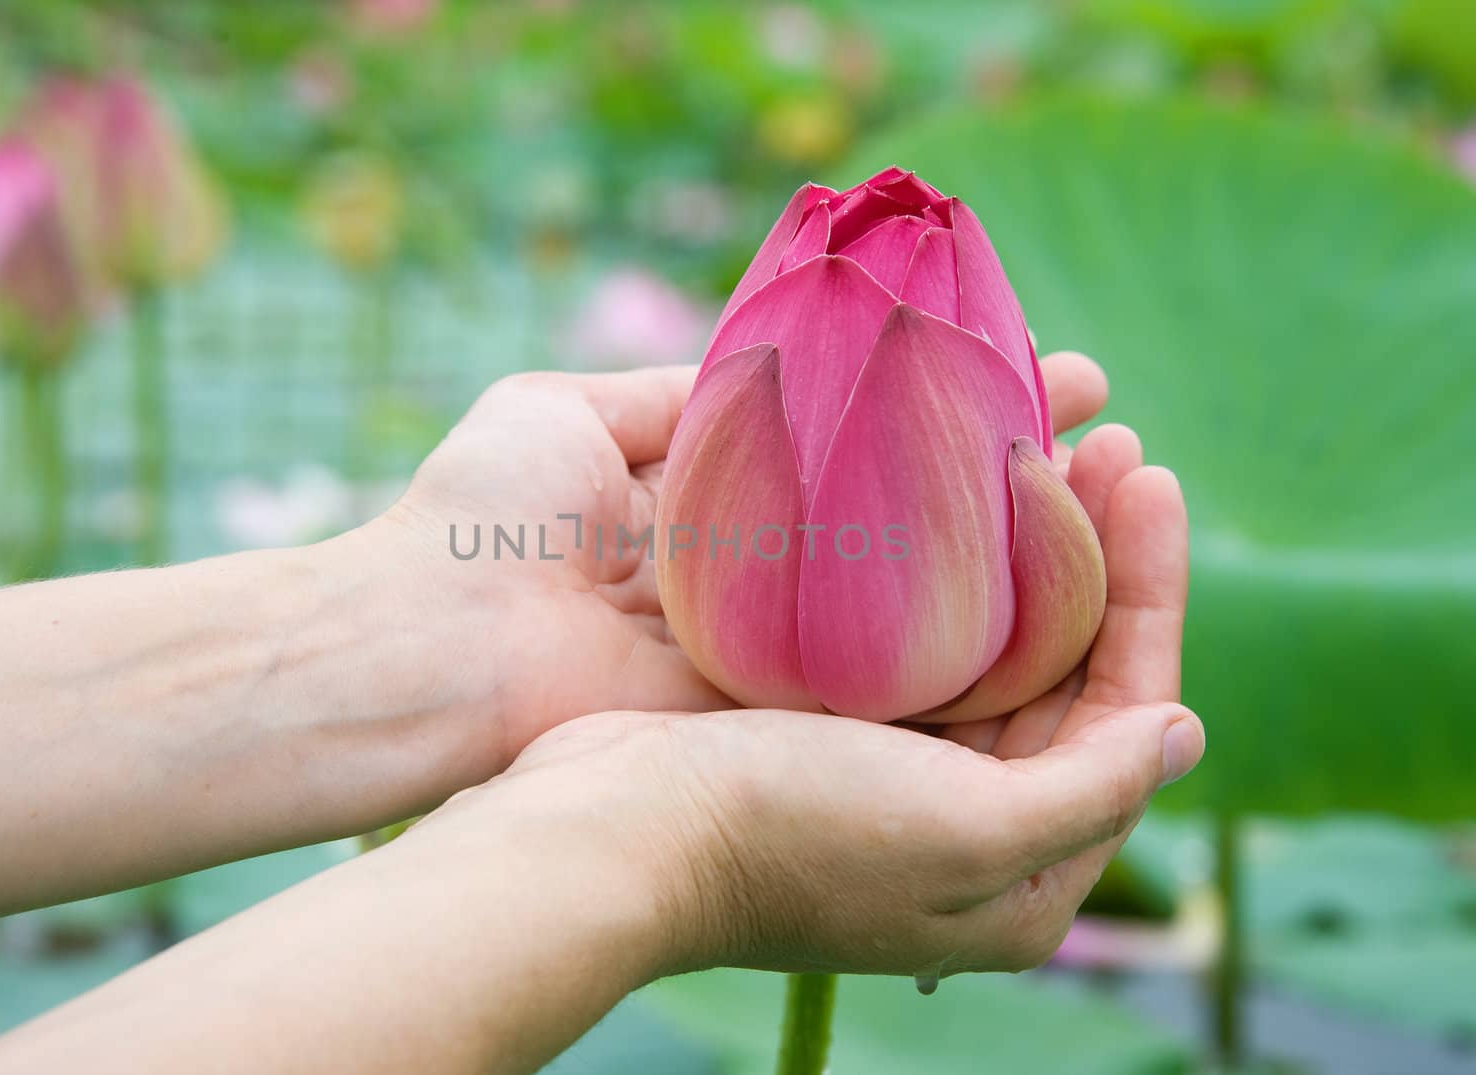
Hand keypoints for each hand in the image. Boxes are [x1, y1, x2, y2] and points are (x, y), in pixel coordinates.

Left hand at [358, 352, 1113, 767]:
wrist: (427, 647)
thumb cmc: (478, 522)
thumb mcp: (571, 411)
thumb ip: (683, 390)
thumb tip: (782, 344)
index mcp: (723, 520)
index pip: (873, 460)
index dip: (958, 410)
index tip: (1052, 365)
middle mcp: (770, 599)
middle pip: (923, 536)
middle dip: (1020, 479)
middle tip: (1116, 425)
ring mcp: (783, 668)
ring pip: (937, 612)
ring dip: (1035, 553)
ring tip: (1126, 483)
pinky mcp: (786, 725)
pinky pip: (909, 684)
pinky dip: (992, 637)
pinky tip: (1074, 580)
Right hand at [482, 418, 1200, 978]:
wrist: (611, 832)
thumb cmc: (793, 832)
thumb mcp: (970, 835)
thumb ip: (1090, 790)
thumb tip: (1183, 732)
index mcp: (1020, 877)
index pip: (1126, 715)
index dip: (1151, 594)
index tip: (1151, 477)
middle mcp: (968, 829)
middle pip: (1066, 676)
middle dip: (1095, 559)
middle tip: (1109, 440)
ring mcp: (896, 778)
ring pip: (994, 648)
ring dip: (1025, 552)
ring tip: (1047, 443)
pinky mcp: (829, 735)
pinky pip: (916, 643)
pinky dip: (945, 572)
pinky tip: (949, 496)